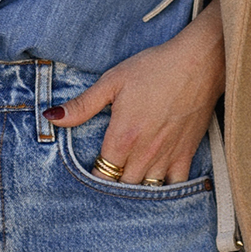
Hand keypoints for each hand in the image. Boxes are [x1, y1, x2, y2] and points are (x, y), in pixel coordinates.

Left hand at [51, 0, 225, 184]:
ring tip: (128, 182)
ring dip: (136, 188)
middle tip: (108, 177)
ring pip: (147, 189)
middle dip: (113, 184)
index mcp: (123, 137)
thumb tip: (51, 118)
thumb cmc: (154, 68)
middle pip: (123, 186)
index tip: (91, 171)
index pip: (102, 173)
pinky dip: (165, 188)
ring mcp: (167, 155)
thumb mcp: (112, 81)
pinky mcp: (187, 152)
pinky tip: (157, 184)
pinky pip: (176, 184)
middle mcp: (144, 153)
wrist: (199, 62)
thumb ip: (82, 105)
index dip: (94, 175)